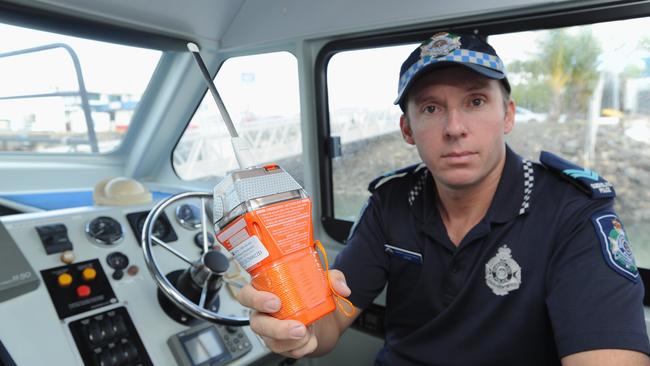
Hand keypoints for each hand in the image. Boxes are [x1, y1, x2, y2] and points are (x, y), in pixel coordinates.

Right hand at [236, 269, 350, 358]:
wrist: (325, 317)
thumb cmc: (313, 294)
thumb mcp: (324, 280)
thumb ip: (333, 278)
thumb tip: (342, 288)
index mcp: (265, 290)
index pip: (247, 294)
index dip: (256, 299)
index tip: (275, 302)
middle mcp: (263, 312)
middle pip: (257, 323)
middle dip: (276, 328)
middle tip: (297, 327)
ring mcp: (270, 331)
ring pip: (270, 341)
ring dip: (291, 341)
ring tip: (308, 334)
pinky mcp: (280, 344)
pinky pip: (285, 351)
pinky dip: (300, 349)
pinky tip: (310, 341)